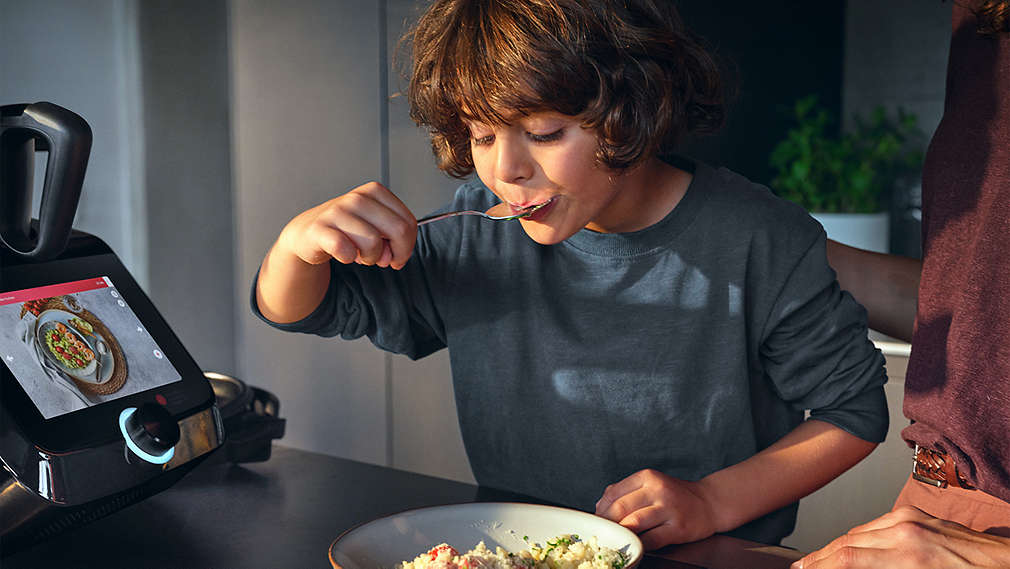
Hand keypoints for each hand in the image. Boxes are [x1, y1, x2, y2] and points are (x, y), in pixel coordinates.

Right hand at [278, 181, 415, 268]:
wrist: (308, 232)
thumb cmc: (346, 229)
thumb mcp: (375, 226)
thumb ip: (394, 238)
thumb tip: (394, 256)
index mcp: (375, 192)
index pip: (409, 222)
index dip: (408, 246)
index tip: (397, 254)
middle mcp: (357, 198)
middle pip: (398, 231)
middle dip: (396, 253)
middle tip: (383, 260)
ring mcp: (337, 212)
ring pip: (373, 242)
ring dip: (370, 257)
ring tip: (360, 254)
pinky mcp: (320, 229)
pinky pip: (345, 249)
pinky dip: (348, 258)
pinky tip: (344, 255)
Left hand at [595, 468, 717, 549]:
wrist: (709, 503)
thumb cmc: (675, 496)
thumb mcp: (651, 484)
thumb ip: (625, 491)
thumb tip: (600, 507)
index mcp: (647, 477)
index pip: (614, 493)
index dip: (601, 509)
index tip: (597, 520)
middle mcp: (658, 490)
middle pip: (620, 508)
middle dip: (608, 523)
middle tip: (603, 532)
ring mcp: (669, 508)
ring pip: (633, 523)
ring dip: (621, 533)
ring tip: (616, 538)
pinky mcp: (678, 528)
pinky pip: (651, 539)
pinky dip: (639, 544)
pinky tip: (636, 545)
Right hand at [792, 506, 1009, 567]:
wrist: (1005, 564)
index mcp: (910, 558)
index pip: (849, 558)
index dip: (821, 565)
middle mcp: (906, 532)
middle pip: (847, 542)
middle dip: (820, 558)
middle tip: (801, 568)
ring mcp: (909, 519)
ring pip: (856, 531)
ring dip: (833, 547)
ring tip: (815, 560)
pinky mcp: (913, 514)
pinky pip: (873, 524)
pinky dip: (854, 536)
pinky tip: (843, 546)